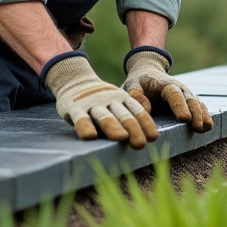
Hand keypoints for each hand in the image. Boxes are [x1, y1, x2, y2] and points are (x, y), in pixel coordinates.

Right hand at [43, 53, 157, 147]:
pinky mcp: (74, 108)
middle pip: (124, 115)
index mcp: (123, 98)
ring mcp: (92, 103)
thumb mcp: (118, 103)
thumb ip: (130, 115)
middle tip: (140, 144)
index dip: (146, 124)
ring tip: (122, 137)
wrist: (75, 82)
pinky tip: (90, 136)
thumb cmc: (102, 101)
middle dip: (134, 129)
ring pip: (104, 116)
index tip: (153, 138)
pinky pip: (80, 118)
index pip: (137, 111)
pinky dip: (85, 127)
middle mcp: (109, 100)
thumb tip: (151, 136)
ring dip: (113, 127)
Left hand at [123, 48, 212, 133]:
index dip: (180, 106)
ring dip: (202, 115)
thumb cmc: (139, 82)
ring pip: (196, 103)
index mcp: (165, 84)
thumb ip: (136, 95)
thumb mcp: (132, 85)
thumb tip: (147, 109)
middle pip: (189, 99)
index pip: (174, 94)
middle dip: (195, 113)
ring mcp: (185, 94)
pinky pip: (199, 107)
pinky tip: (208, 126)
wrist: (148, 72)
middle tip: (197, 127)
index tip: (184, 118)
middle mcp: (179, 88)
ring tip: (206, 128)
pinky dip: (204, 115)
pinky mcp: (188, 101)